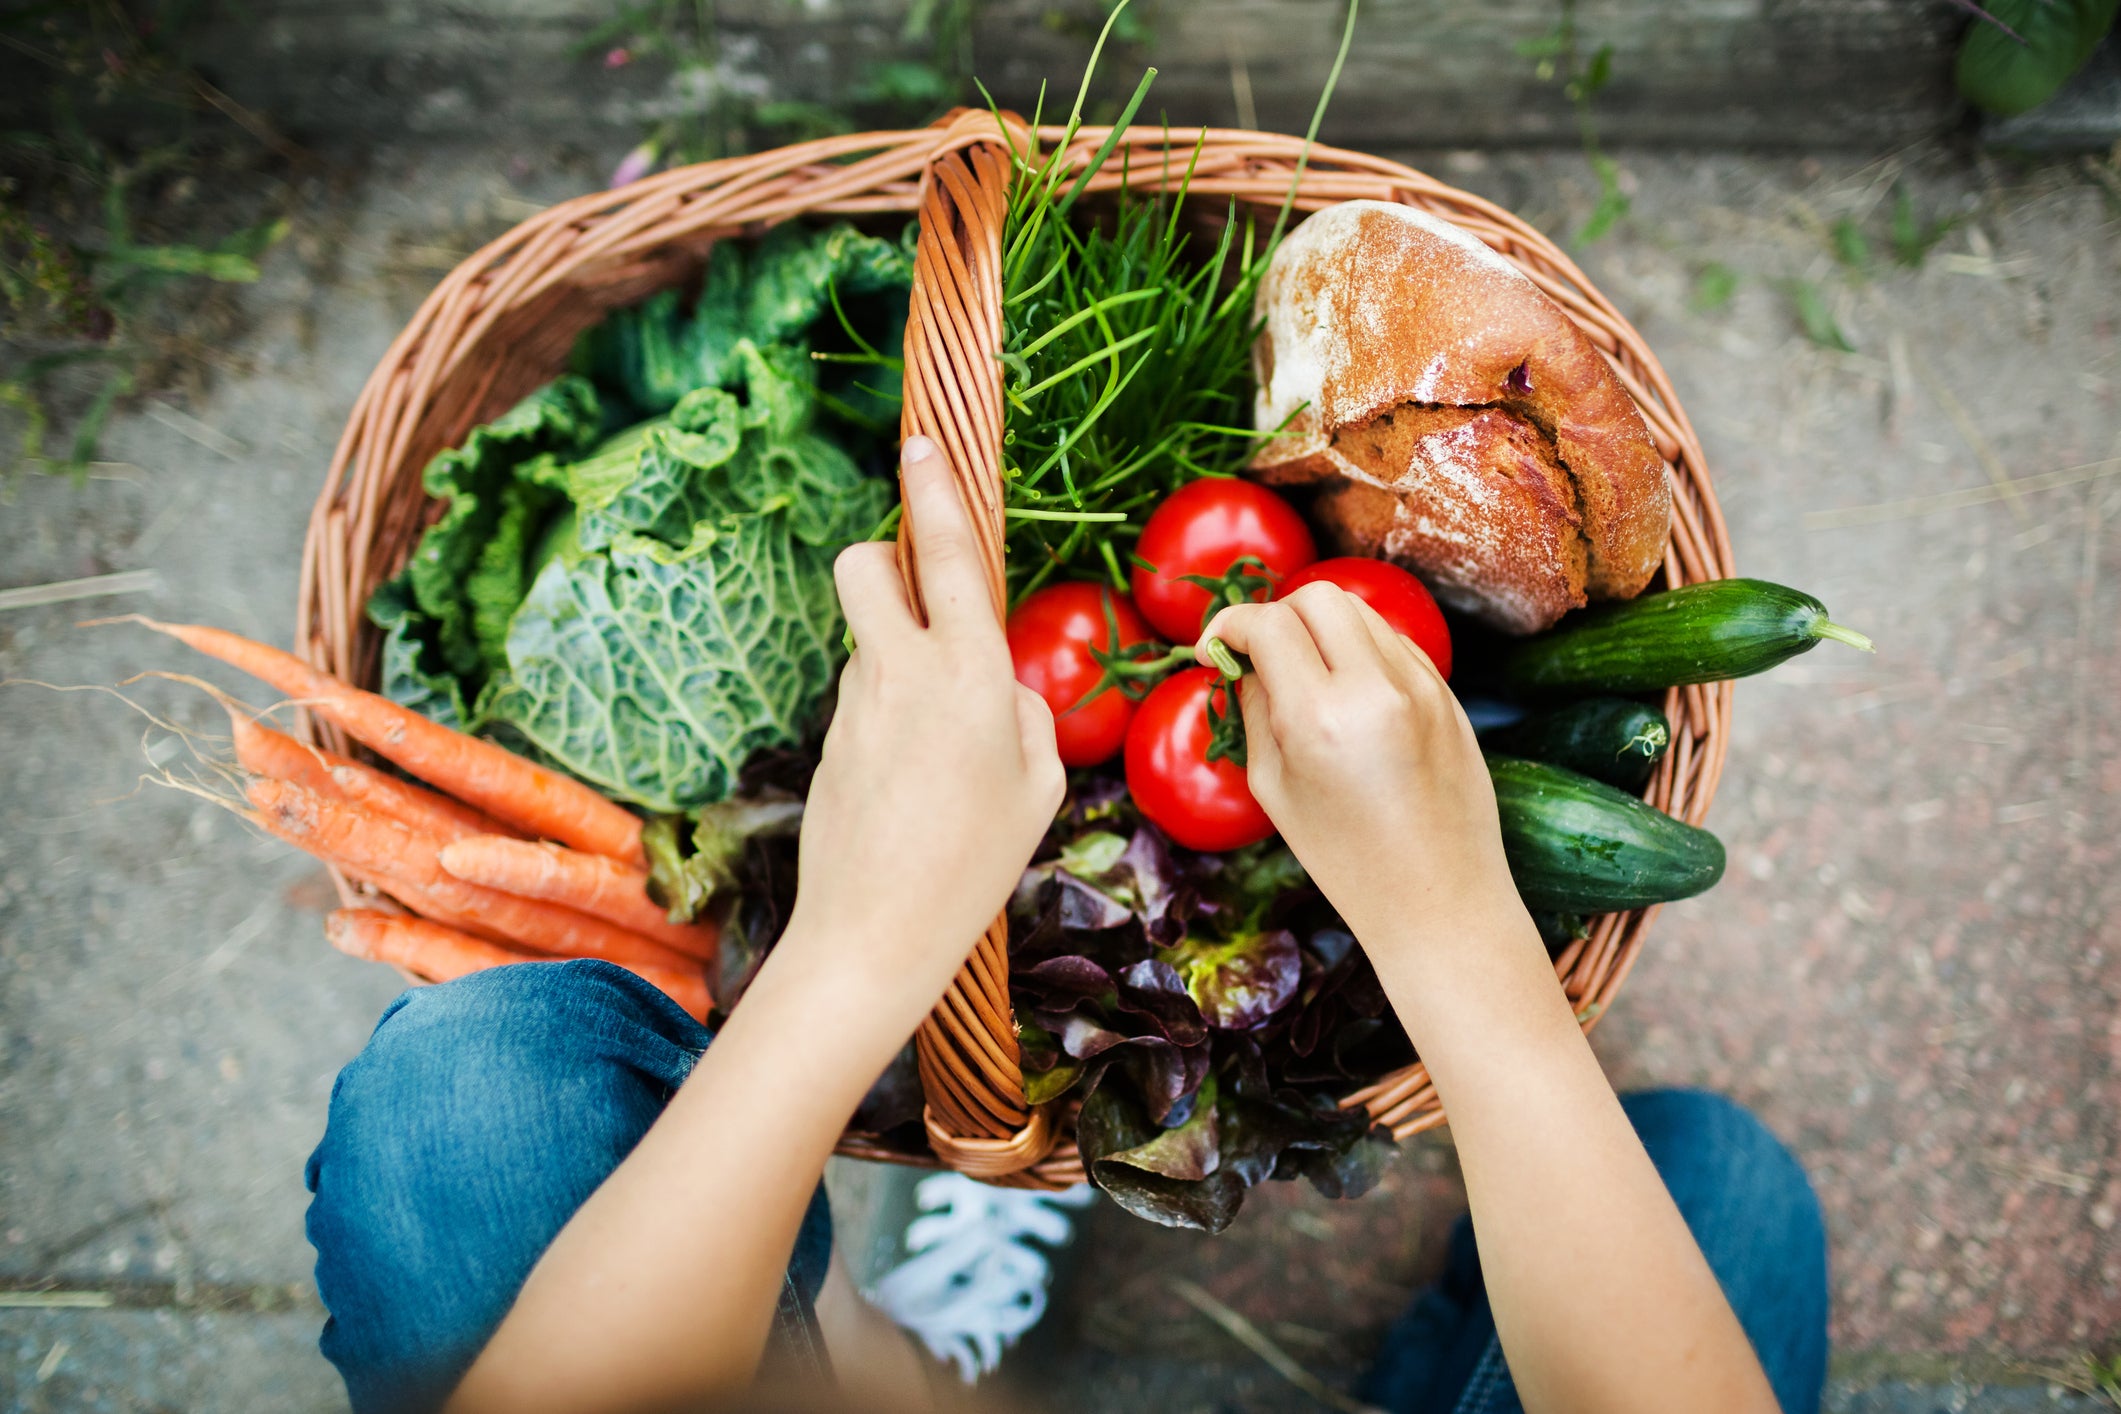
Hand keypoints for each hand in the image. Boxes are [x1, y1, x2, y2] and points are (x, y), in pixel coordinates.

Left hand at [784, 436, 1065, 1011]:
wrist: (872, 933)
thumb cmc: (974, 863)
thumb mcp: (1037, 786)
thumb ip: (1025, 715)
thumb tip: (998, 687)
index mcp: (967, 673)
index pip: (947, 554)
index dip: (934, 491)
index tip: (920, 443)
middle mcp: (900, 672)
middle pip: (867, 566)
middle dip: (884, 557)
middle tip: (918, 597)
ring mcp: (855, 705)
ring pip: (871, 644)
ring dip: (901, 664)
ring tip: (940, 760)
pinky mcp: (828, 741)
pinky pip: (866, 703)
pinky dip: (890, 723)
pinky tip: (911, 793)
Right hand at [1198, 582, 1527, 964]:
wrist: (1438, 897)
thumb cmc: (1345, 858)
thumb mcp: (1275, 788)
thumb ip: (1255, 710)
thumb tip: (1244, 661)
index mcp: (1320, 717)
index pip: (1268, 624)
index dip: (1229, 626)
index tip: (1214, 651)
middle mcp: (1376, 688)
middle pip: (1317, 597)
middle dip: (1277, 614)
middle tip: (1261, 656)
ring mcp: (1421, 686)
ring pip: (1359, 611)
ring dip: (1321, 628)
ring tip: (1306, 675)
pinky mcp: (1447, 694)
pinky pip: (1394, 642)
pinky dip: (1361, 649)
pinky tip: (1348, 693)